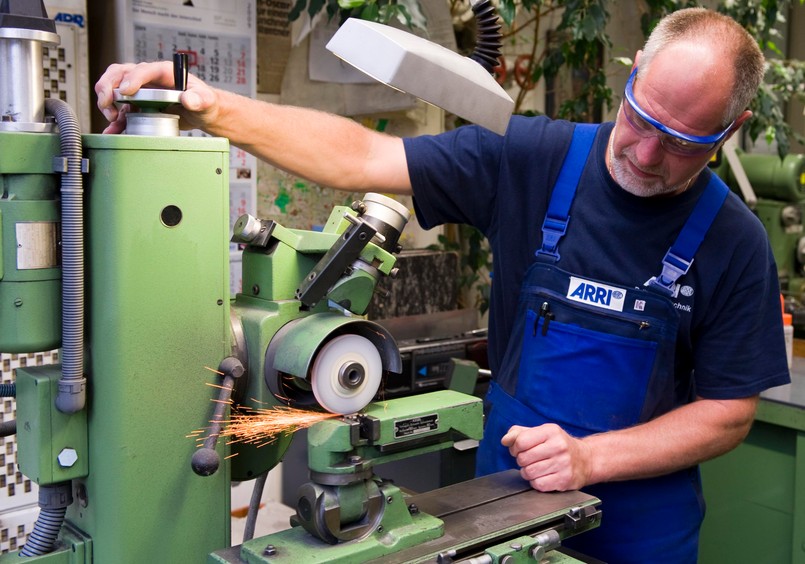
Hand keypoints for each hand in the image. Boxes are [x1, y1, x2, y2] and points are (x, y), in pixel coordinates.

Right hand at [94, 61, 218, 133]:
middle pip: (120, 73)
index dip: (133, 78)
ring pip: (114, 89)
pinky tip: (112, 129)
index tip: (127, 91)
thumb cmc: (204, 101)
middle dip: (108, 85)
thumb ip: (199, 99)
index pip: (144, 70)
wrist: (202, 113)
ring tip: (112, 118)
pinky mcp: (138, 106)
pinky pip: (121, 110)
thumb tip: (187, 100)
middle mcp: (148, 79)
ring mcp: (141, 92)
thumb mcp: (206, 100)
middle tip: (107, 102)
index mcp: (164, 72)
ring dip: (107, 102)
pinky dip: (114, 120)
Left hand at [501, 423, 592, 491]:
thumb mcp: (541, 432)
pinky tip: (542, 476)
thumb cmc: (558, 445)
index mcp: (551, 431)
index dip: (515, 448)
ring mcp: (563, 464)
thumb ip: (519, 433)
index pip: (521, 441)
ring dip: (528, 473)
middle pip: (523, 458)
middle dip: (522, 461)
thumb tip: (505, 440)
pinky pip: (538, 485)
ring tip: (535, 468)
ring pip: (529, 473)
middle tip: (529, 460)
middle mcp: (558, 446)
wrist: (585, 459)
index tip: (520, 449)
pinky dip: (536, 482)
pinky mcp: (565, 480)